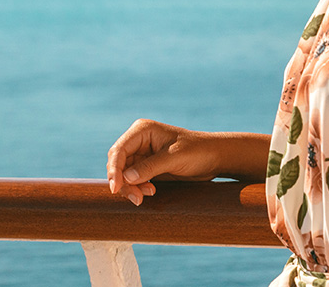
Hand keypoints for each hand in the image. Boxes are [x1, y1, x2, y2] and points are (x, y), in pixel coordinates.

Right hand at [105, 118, 221, 205]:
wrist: (215, 157)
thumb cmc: (197, 151)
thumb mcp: (174, 158)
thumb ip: (149, 167)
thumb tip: (126, 178)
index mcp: (142, 130)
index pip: (119, 150)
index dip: (114, 169)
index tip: (116, 188)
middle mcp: (139, 141)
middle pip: (118, 164)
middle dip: (124, 182)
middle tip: (136, 198)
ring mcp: (143, 154)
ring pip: (124, 174)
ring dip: (131, 187)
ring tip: (146, 196)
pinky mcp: (148, 167)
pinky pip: (134, 180)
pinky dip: (138, 188)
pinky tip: (151, 192)